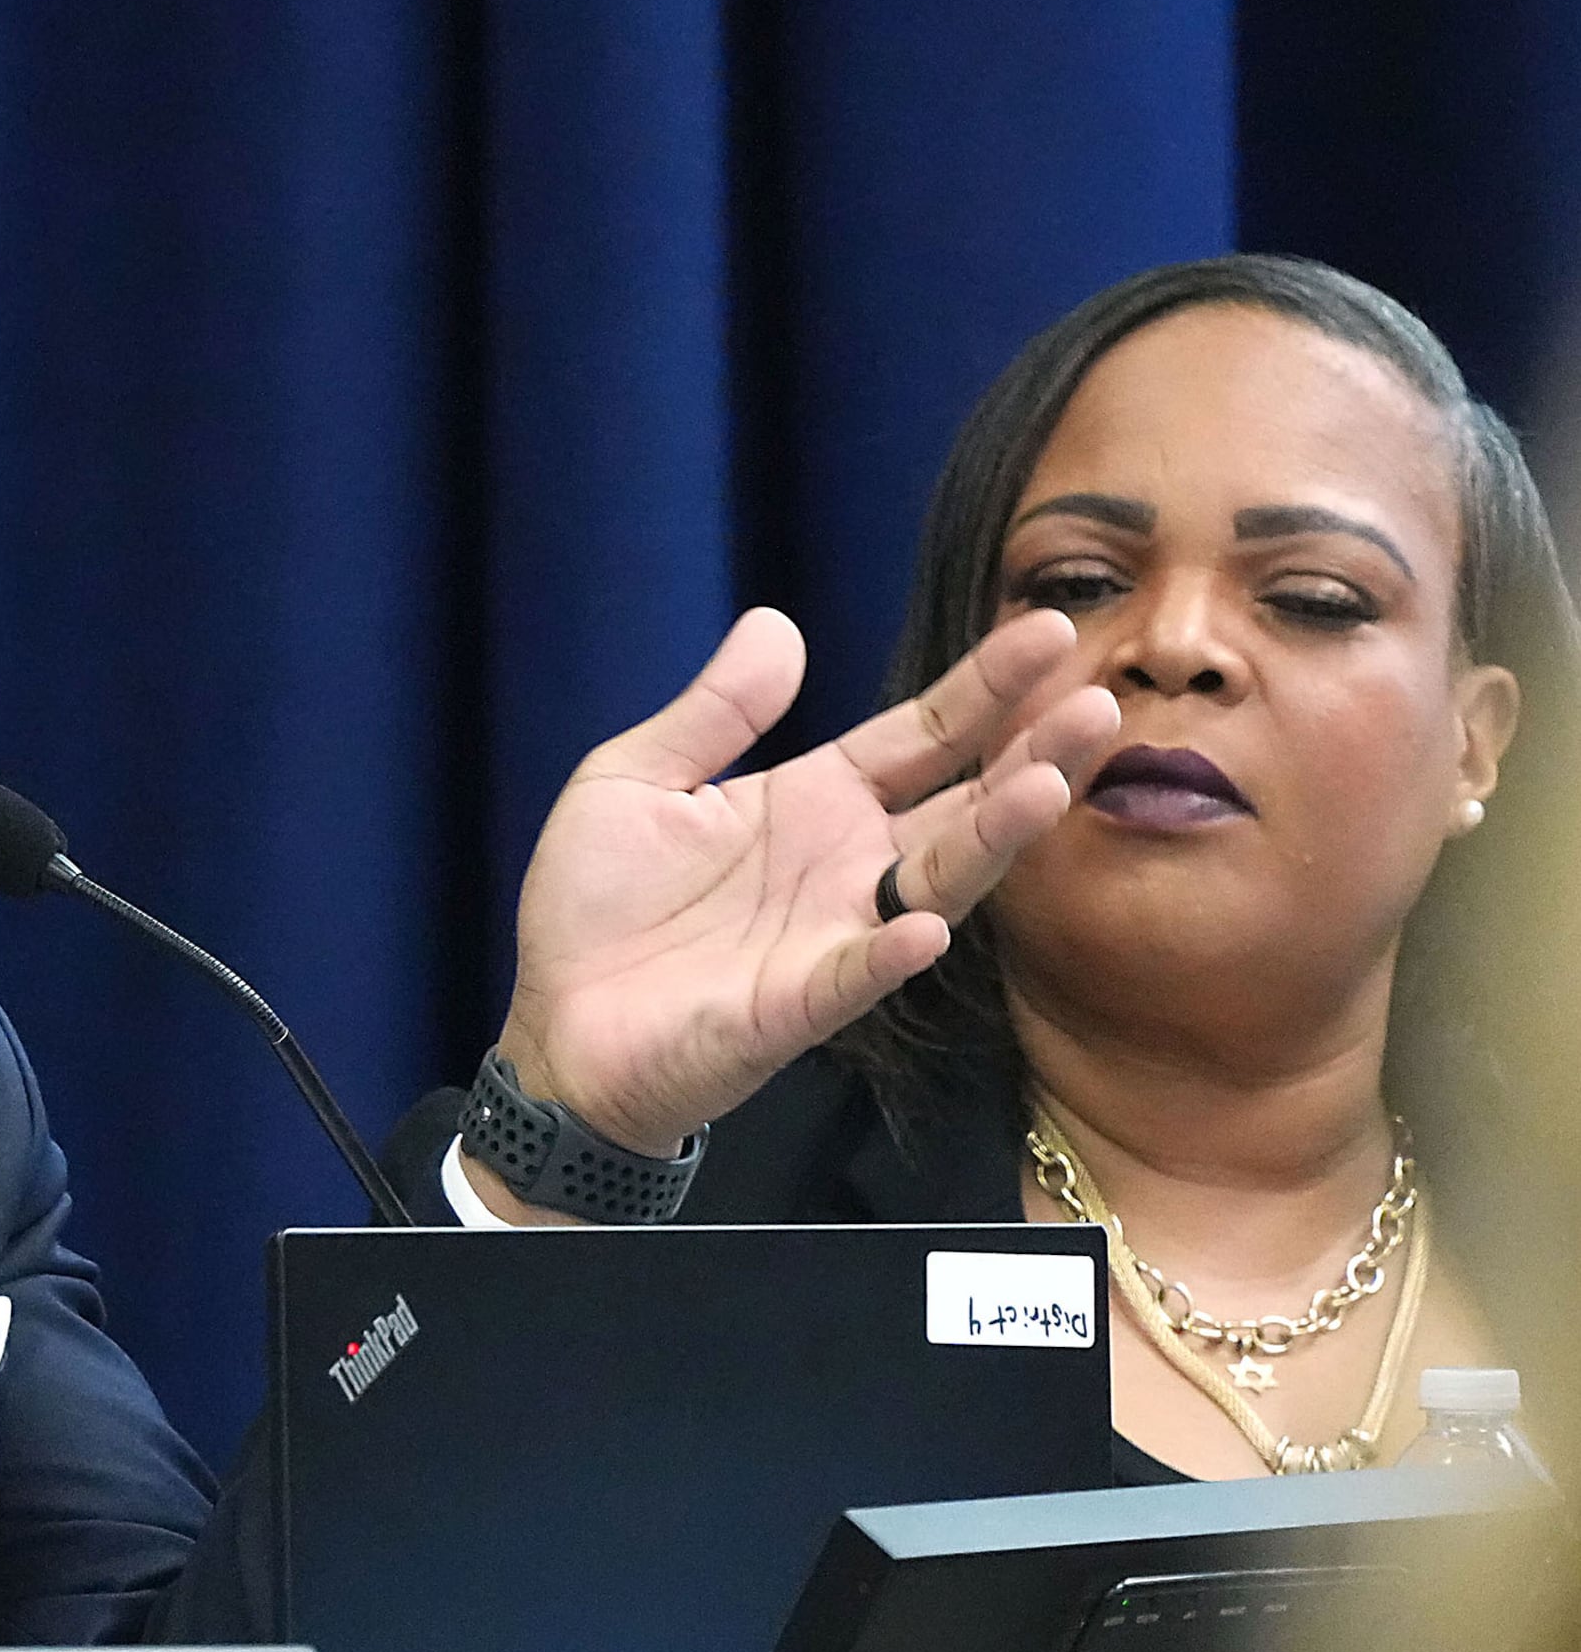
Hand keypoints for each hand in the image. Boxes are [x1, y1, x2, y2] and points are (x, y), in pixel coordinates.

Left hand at [490, 605, 1119, 1160]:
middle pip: (960, 802)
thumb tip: (776, 624)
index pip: (921, 734)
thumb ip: (712, 711)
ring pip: (938, 884)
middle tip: (1099, 703)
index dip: (983, 686)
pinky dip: (890, 954)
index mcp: (814, 802)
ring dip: (994, 838)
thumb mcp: (633, 780)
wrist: (551, 1026)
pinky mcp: (794, 1007)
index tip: (1052, 629)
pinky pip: (854, 978)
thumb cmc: (596, 909)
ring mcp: (832, 938)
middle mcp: (845, 867)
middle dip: (1031, 754)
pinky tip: (926, 927)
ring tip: (1049, 784)